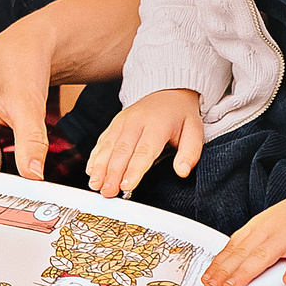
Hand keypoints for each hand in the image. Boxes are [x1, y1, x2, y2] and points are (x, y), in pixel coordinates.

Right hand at [86, 88, 204, 198]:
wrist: (168, 92)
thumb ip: (190, 152)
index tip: (126, 186)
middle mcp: (136, 121)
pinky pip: (102, 141)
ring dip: (100, 167)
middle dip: (112, 173)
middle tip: (107, 192)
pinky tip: (91, 171)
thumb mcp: (194, 131)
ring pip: (108, 146)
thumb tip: (182, 172)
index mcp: (157, 124)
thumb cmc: (181, 116)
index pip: (144, 150)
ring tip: (96, 185)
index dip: (134, 169)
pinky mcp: (114, 123)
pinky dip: (95, 156)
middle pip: (122, 150)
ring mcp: (122, 121)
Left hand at [200, 185, 285, 285]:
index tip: (206, 279)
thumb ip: (257, 243)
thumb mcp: (272, 225)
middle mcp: (269, 231)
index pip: (233, 247)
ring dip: (247, 271)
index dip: (218, 264)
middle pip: (243, 253)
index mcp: (258, 227)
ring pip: (264, 255)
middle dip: (224, 271)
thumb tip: (237, 265)